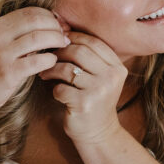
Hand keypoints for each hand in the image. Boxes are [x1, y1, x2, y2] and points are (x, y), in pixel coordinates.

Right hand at [0, 6, 69, 115]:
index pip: (30, 12)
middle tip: (66, 34)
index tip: (61, 24)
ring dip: (56, 40)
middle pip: (36, 21)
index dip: (50, 16)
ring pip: (38, 38)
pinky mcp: (8, 72)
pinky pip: (36, 61)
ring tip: (64, 45)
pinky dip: (49, 59)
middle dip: (55, 26)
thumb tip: (49, 25)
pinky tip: (53, 61)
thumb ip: (18, 34)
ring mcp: (2, 54)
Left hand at [38, 27, 127, 145]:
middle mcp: (111, 77)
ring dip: (52, 70)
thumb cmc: (94, 99)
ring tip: (45, 74)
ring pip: (67, 69)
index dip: (73, 38)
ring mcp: (99, 91)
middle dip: (60, 52)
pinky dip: (55, 89)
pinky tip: (56, 93)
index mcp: (117, 67)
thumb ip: (90, 57)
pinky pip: (61, 88)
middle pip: (79, 52)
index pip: (92, 42)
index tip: (58, 41)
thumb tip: (62, 30)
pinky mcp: (84, 104)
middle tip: (48, 57)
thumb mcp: (100, 77)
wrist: (98, 132)